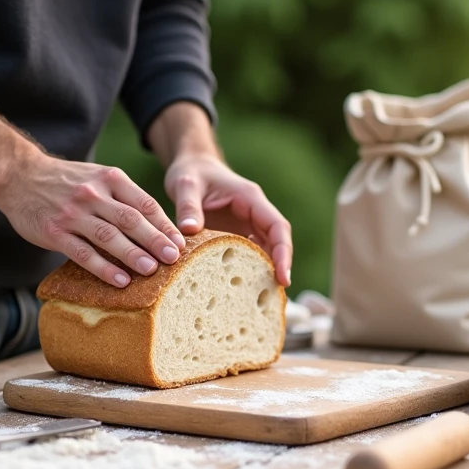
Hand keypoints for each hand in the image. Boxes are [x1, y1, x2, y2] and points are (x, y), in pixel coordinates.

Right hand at [0, 152, 185, 286]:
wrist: (19, 175)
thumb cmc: (67, 181)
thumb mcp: (98, 176)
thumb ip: (124, 196)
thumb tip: (159, 226)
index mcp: (110, 179)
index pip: (145, 204)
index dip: (165, 225)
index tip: (181, 244)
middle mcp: (93, 194)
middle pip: (131, 220)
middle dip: (155, 240)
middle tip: (174, 259)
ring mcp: (73, 213)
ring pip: (109, 236)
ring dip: (133, 254)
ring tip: (152, 270)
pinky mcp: (54, 232)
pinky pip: (83, 253)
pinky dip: (103, 268)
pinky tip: (120, 281)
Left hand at [164, 152, 292, 286]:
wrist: (190, 167)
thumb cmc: (191, 172)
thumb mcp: (186, 184)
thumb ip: (188, 206)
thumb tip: (189, 230)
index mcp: (250, 198)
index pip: (277, 227)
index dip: (283, 252)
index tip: (283, 276)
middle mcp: (254, 214)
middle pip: (276, 243)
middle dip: (278, 269)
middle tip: (272, 298)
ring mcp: (247, 226)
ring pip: (264, 251)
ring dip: (264, 273)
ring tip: (258, 301)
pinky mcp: (236, 235)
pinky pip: (247, 254)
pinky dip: (247, 271)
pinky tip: (238, 291)